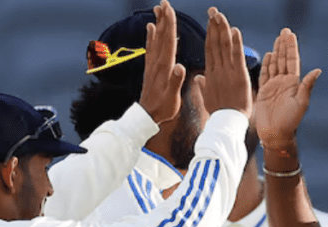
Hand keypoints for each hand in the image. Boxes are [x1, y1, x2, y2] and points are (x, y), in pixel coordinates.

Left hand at [139, 0, 185, 123]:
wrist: (147, 115)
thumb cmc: (163, 107)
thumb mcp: (173, 98)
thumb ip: (176, 82)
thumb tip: (180, 67)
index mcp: (165, 67)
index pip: (169, 42)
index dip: (170, 26)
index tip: (170, 11)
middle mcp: (157, 62)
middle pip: (161, 36)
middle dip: (163, 19)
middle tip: (164, 3)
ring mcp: (153, 64)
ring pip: (155, 39)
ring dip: (157, 23)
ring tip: (157, 9)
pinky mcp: (150, 67)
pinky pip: (151, 47)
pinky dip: (151, 36)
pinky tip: (151, 27)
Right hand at [196, 7, 251, 116]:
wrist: (226, 125)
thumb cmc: (218, 115)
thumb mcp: (208, 99)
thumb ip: (203, 87)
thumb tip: (198, 79)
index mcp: (211, 75)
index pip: (210, 50)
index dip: (210, 34)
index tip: (210, 21)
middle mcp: (218, 70)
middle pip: (215, 44)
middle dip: (214, 26)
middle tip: (213, 10)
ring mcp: (228, 73)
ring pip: (224, 47)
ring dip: (222, 29)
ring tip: (219, 14)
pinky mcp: (239, 77)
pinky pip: (237, 57)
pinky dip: (236, 44)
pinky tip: (234, 30)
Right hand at [254, 28, 321, 149]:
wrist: (276, 134)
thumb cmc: (291, 122)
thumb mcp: (301, 103)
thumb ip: (307, 86)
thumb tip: (317, 70)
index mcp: (294, 83)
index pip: (293, 61)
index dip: (291, 47)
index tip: (290, 35)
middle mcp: (285, 82)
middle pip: (284, 59)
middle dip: (284, 45)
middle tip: (285, 31)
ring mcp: (274, 86)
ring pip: (275, 64)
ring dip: (276, 51)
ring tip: (277, 39)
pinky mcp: (264, 91)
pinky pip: (264, 74)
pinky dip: (266, 64)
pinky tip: (268, 54)